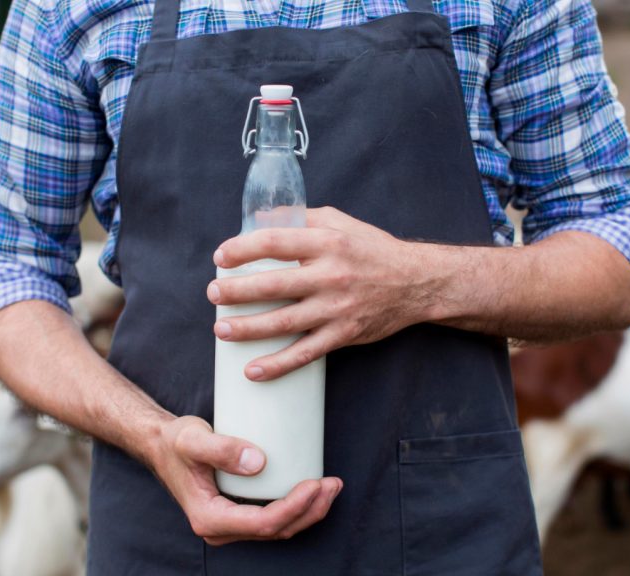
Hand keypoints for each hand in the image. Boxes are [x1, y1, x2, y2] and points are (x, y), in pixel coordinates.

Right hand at [150, 415, 343, 545]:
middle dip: (311, 510)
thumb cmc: (175, 442)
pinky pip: (273, 518)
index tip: (315, 483)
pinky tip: (311, 488)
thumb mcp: (192, 439)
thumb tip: (258, 462)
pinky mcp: (237, 514)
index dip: (294, 508)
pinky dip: (296, 506)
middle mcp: (220, 529)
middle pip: (276, 530)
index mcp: (209, 519)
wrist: (161, 446)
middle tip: (333, 483)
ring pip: (278, 528)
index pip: (262, 524)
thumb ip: (221, 448)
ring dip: (308, 511)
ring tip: (330, 485)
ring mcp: (230, 524)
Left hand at [208, 207, 432, 380]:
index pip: (275, 242)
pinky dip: (278, 364)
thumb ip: (301, 219)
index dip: (243, 249)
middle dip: (236, 291)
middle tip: (213, 295)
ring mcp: (337, 308)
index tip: (221, 258)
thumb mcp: (340, 222)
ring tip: (221, 330)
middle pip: (273, 284)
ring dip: (248, 329)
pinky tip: (253, 370)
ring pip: (284, 322)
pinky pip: (306, 353)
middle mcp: (331, 275)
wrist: (417, 282)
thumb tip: (261, 219)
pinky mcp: (344, 334)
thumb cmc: (373, 250)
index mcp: (327, 243)